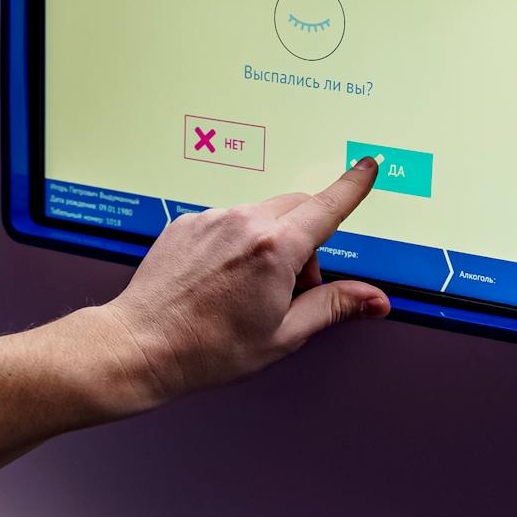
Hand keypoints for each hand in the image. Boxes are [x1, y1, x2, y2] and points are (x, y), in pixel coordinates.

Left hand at [88, 157, 388, 413]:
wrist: (142, 345)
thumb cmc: (208, 348)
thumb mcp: (284, 334)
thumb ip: (334, 306)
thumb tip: (374, 298)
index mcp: (274, 249)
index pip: (327, 206)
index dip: (352, 186)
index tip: (367, 168)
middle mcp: (243, 223)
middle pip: (296, 210)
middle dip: (307, 240)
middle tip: (294, 287)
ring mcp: (211, 219)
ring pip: (261, 216)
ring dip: (270, 243)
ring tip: (247, 290)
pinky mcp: (186, 223)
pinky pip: (227, 223)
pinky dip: (235, 244)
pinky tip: (220, 281)